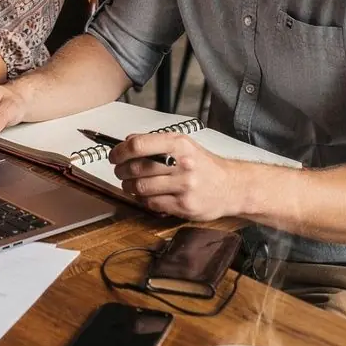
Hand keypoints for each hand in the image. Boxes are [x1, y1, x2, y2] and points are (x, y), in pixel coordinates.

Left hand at [109, 133, 240, 218]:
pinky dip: (143, 200)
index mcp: (179, 144)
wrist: (232, 186)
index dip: (120, 151)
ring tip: (132, 185)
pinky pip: (152, 204)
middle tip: (120, 172)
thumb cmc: (205, 165)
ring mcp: (184, 186)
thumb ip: (156, 142)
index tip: (114, 156)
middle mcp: (182, 164)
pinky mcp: (184, 205)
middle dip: (121, 171)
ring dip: (129, 187)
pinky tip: (147, 196)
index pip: (139, 145)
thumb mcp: (184, 145)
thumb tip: (127, 140)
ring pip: (141, 187)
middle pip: (136, 168)